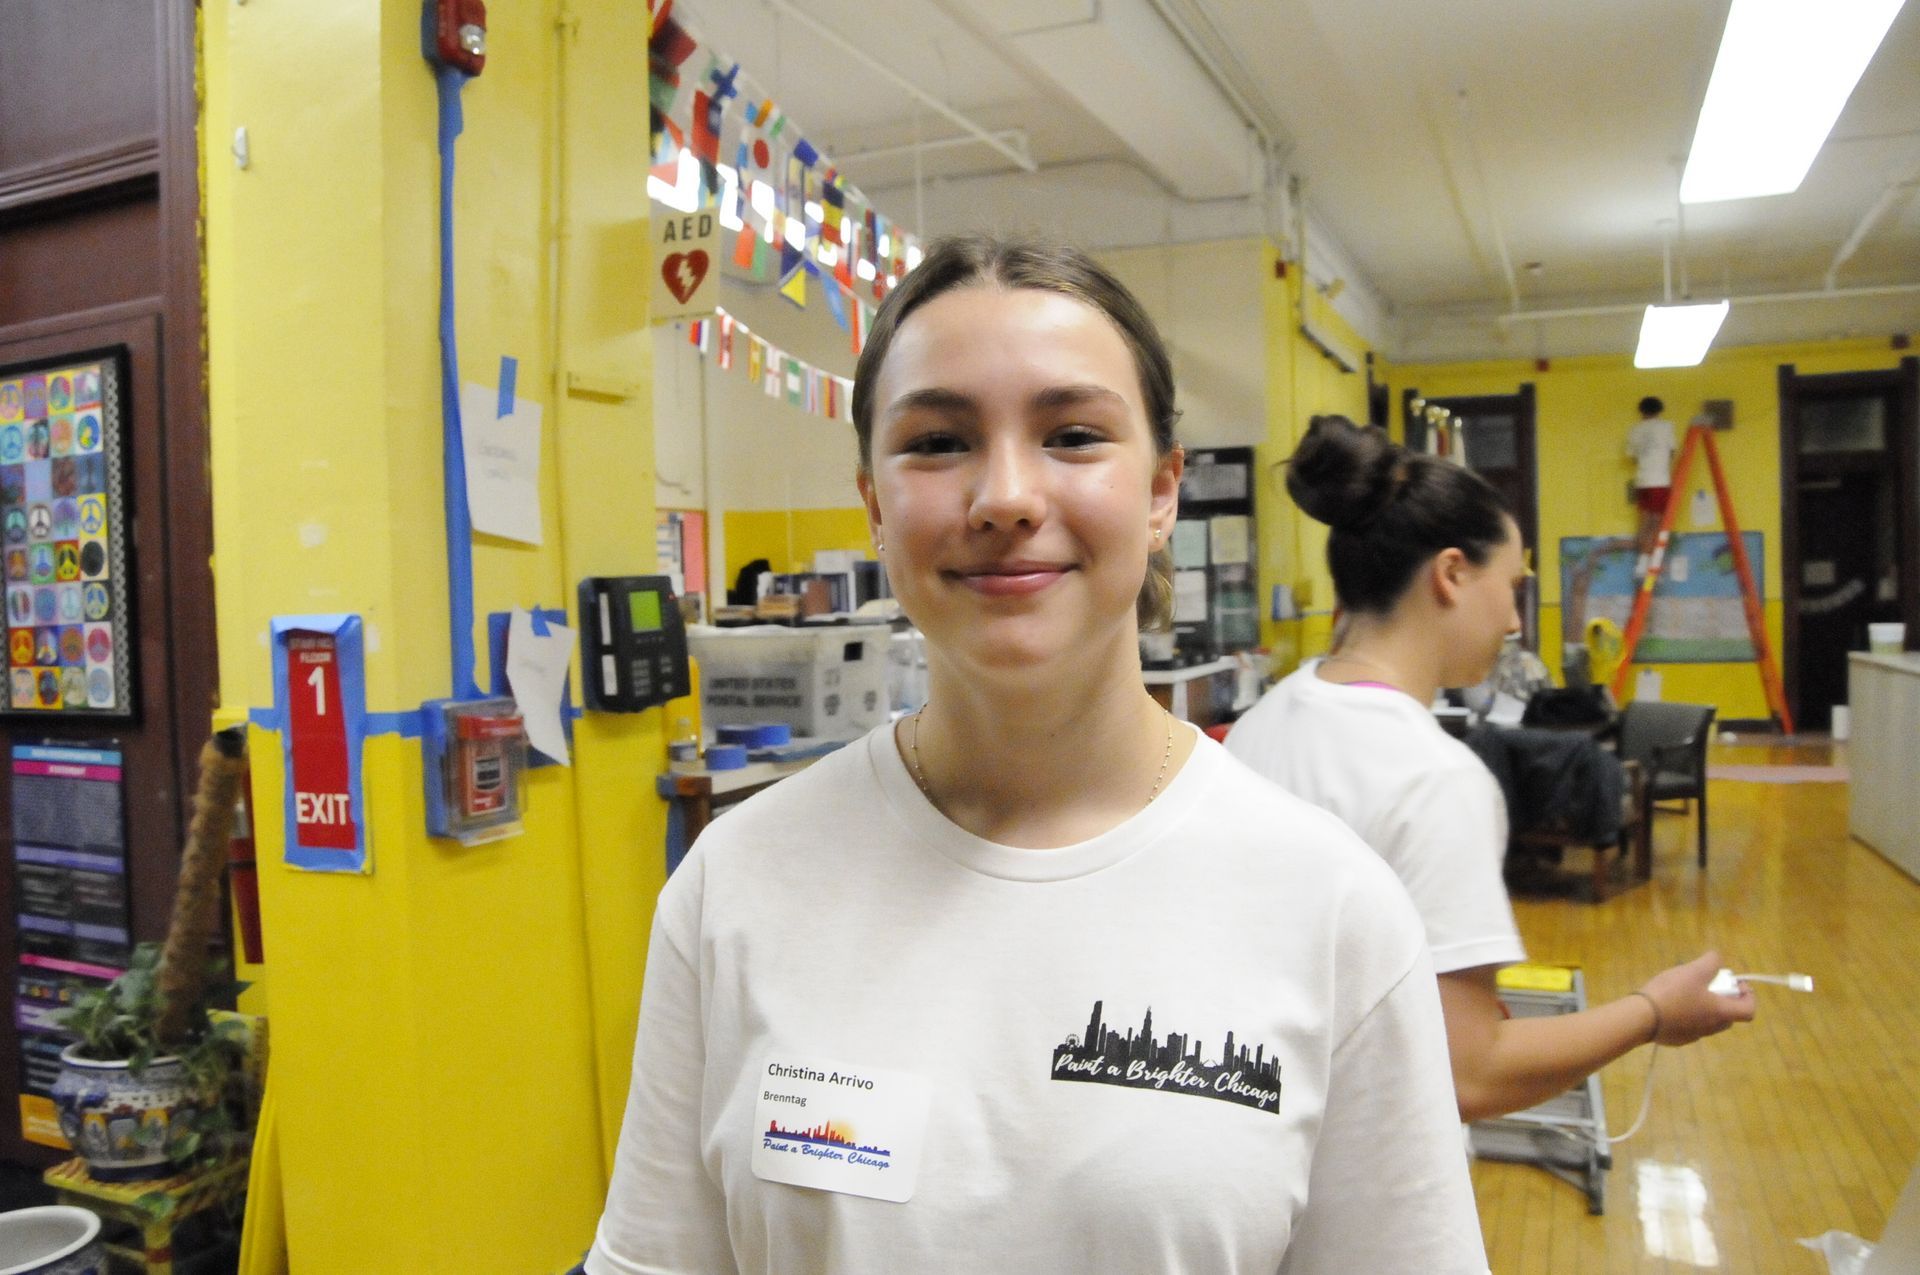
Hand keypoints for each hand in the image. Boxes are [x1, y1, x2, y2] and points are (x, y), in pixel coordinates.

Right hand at [1638, 950, 1757, 1046]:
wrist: (1641, 1018)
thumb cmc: (1672, 993)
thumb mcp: (1693, 971)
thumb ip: (1710, 962)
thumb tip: (1717, 957)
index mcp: (1720, 1012)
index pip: (1748, 1010)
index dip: (1748, 996)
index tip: (1737, 984)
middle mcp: (1711, 1027)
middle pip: (1729, 1016)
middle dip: (1725, 1000)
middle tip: (1712, 986)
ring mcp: (1694, 1036)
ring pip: (1709, 1022)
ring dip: (1706, 1008)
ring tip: (1688, 993)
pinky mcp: (1677, 1039)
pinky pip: (1690, 1027)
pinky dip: (1688, 1016)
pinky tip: (1671, 1005)